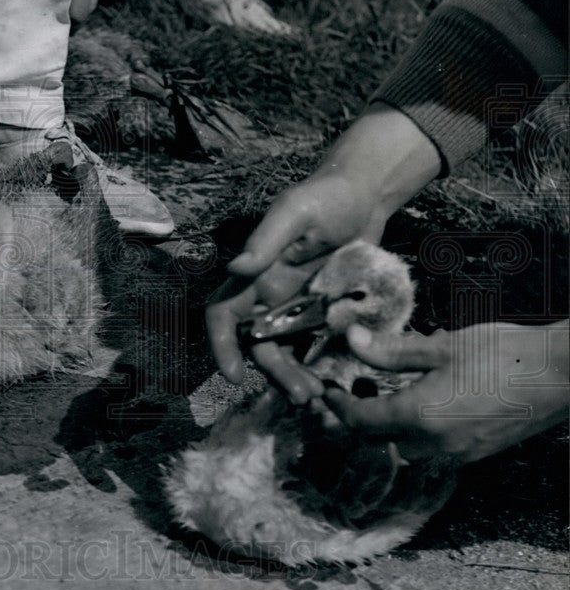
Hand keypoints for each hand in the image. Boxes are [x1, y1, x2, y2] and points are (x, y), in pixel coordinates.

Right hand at [206, 171, 386, 396]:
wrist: (367, 195)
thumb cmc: (327, 196)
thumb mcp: (296, 213)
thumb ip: (266, 241)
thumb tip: (235, 267)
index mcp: (256, 275)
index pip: (224, 314)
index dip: (222, 345)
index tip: (234, 375)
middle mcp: (269, 294)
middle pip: (258, 343)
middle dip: (274, 372)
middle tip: (302, 395)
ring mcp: (296, 305)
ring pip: (284, 350)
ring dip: (295, 375)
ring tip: (318, 394)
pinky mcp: (321, 311)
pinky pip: (312, 345)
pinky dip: (317, 365)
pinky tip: (333, 380)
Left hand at [324, 321, 569, 463]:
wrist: (565, 376)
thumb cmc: (505, 355)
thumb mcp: (441, 346)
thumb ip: (391, 350)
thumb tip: (351, 340)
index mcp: (418, 418)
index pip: (359, 421)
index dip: (337, 406)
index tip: (326, 391)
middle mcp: (434, 446)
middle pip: (378, 442)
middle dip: (360, 420)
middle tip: (353, 390)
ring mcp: (458, 455)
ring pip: (404, 450)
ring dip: (388, 428)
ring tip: (386, 394)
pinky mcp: (476, 453)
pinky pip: (432, 450)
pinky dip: (417, 431)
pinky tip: (424, 401)